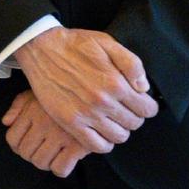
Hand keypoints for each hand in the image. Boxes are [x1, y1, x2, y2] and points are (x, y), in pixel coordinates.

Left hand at [2, 90, 87, 177]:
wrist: (94, 93)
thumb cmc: (64, 94)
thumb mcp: (37, 92)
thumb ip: (18, 106)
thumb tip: (6, 122)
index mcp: (31, 111)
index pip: (12, 139)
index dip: (17, 147)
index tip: (25, 147)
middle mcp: (43, 124)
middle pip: (26, 153)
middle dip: (31, 156)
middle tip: (41, 152)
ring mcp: (60, 135)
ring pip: (41, 162)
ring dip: (45, 163)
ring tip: (53, 156)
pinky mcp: (78, 145)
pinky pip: (60, 168)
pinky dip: (60, 169)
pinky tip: (65, 159)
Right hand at [13, 26, 158, 153]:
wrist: (41, 48)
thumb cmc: (75, 44)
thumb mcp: (108, 43)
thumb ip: (132, 64)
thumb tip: (144, 88)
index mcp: (116, 83)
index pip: (147, 109)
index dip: (147, 106)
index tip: (139, 102)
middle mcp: (103, 102)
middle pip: (135, 124)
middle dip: (134, 116)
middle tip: (123, 108)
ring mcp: (86, 114)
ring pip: (119, 136)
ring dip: (120, 129)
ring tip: (112, 119)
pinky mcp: (70, 122)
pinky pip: (97, 145)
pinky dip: (104, 143)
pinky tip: (100, 131)